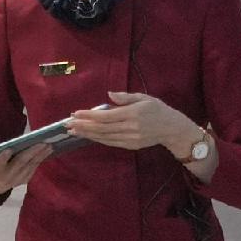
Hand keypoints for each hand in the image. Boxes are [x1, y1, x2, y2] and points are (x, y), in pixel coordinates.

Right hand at [0, 141, 43, 196]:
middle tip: (42, 142)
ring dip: (40, 155)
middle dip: (31, 152)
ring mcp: (16, 179)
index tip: (8, 149)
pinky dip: (41, 159)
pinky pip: (33, 168)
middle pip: (19, 163)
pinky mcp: (24, 180)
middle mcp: (7, 176)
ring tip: (49, 145)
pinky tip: (47, 151)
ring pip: (30, 166)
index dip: (3, 158)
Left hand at [67, 92, 202, 158]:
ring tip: (74, 131)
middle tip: (68, 124)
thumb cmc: (158, 109)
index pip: (106, 116)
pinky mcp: (130, 146)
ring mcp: (130, 138)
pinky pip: (110, 142)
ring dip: (87, 134)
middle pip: (102, 128)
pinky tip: (89, 136)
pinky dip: (98, 139)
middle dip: (84, 126)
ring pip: (104, 137)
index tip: (76, 113)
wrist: (172, 129)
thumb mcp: (144, 97)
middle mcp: (130, 128)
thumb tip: (109, 95)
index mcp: (132, 114)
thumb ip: (126, 97)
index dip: (89, 115)